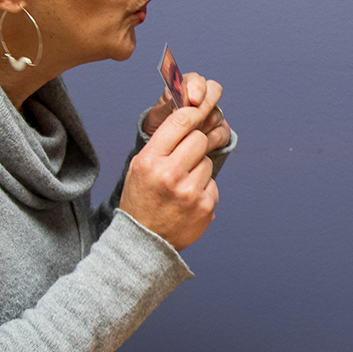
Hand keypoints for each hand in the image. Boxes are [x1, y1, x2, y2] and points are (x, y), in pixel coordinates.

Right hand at [118, 82, 220, 249]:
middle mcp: (170, 175)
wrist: (144, 241)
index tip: (197, 110)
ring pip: (208, 162)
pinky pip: (213, 184)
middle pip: (199, 139)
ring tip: (182, 185)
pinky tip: (188, 201)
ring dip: (199, 169)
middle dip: (196, 144)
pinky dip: (204, 190)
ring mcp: (190, 192)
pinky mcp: (205, 206)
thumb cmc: (141, 200)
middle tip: (187, 155)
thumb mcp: (139, 167)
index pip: (179, 123)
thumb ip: (161, 143)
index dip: (192, 113)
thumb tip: (188, 117)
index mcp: (151, 161)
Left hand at [141, 73, 229, 152]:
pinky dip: (209, 141)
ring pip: (216, 115)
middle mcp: (201, 99)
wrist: (163, 152)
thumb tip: (175, 99)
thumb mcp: (156, 116)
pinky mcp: (220, 130)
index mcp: (184, 89)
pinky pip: (221, 133)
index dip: (197, 87)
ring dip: (202, 127)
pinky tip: (197, 148)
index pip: (195, 80)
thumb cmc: (158, 129)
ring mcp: (212, 114)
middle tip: (195, 118)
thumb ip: (167, 105)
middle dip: (205, 105)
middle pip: (214, 91)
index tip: (193, 99)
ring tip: (186, 137)